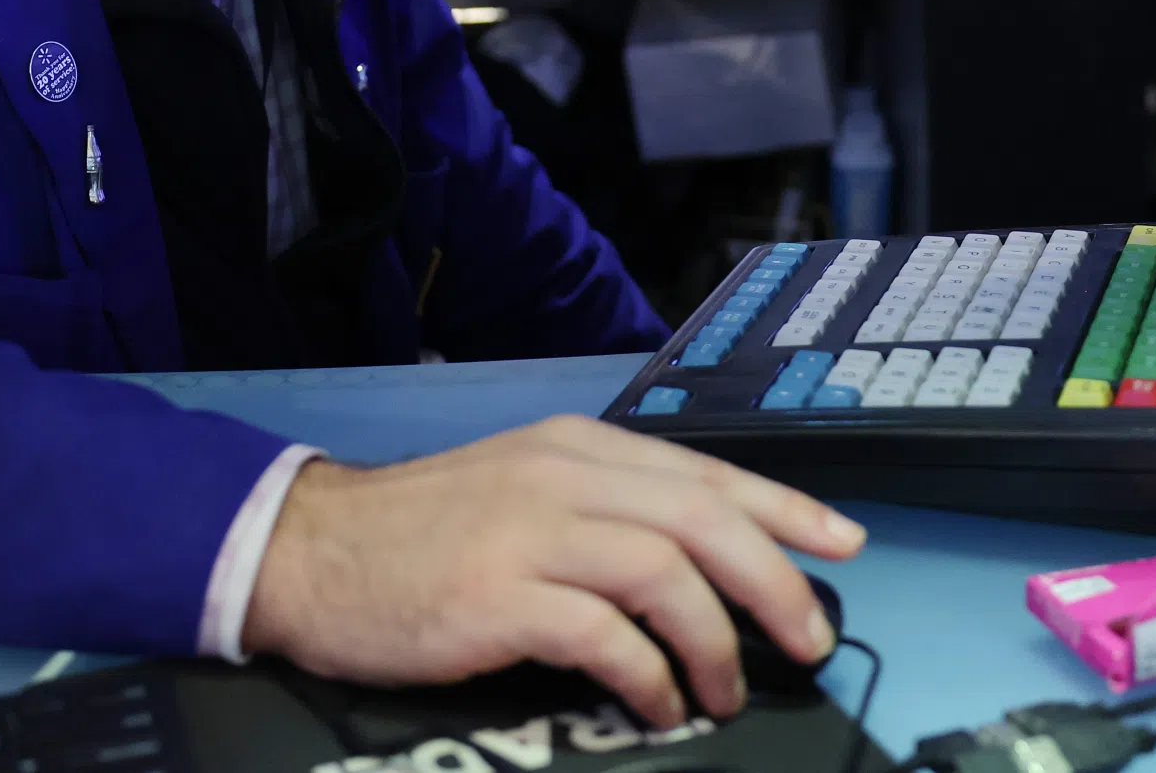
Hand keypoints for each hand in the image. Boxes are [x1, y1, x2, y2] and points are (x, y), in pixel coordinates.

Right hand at [241, 414, 864, 729]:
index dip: (785, 510)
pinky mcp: (498, 596)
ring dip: (715, 641)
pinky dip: (648, 677)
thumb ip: (599, 508)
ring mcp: (528, 533)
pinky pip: (605, 637)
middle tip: (806, 641)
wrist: (311, 550)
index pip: (705, 472)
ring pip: (667, 573)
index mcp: (574, 448)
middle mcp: (561, 477)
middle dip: (775, 582)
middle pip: (703, 518)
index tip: (844, 545)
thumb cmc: (420, 532)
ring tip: (723, 691)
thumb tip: (698, 564)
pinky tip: (656, 707)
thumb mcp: (519, 488)